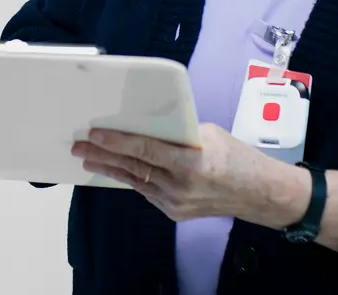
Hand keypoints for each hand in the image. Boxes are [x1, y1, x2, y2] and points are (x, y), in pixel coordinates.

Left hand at [71, 123, 309, 226]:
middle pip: (133, 167)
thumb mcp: (207, 134)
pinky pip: (146, 191)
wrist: (260, 195)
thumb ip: (176, 133)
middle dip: (102, 156)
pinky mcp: (175, 213)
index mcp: (190, 164)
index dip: (116, 142)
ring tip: (86, 158)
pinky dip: (129, 178)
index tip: (94, 134)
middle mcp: (180, 187)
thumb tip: (146, 124)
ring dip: (109, 168)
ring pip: (135, 181)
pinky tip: (113, 169)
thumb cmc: (236, 156)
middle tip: (78, 146)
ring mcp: (176, 204)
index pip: (144, 150)